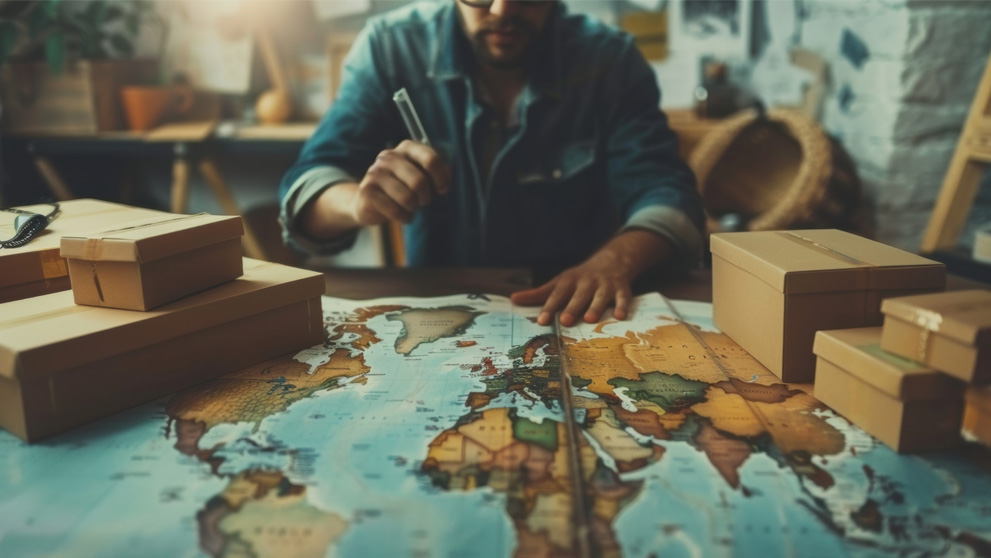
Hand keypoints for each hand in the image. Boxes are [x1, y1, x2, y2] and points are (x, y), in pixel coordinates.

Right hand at [351, 140, 450, 225]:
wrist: (368, 201)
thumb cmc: (403, 187)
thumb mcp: (421, 175)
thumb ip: (436, 174)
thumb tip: (444, 183)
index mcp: (406, 148)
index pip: (430, 159)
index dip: (441, 178)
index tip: (443, 189)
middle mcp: (389, 156)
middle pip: (419, 181)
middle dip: (425, 197)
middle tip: (423, 201)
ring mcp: (375, 172)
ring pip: (407, 198)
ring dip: (413, 208)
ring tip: (410, 206)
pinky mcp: (367, 190)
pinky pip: (395, 210)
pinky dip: (404, 217)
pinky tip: (403, 215)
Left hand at [510, 230, 674, 326]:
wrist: (612, 261)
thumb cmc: (579, 279)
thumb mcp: (559, 283)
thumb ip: (538, 294)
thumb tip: (513, 300)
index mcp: (569, 281)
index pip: (557, 294)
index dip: (548, 307)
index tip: (541, 321)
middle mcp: (586, 282)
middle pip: (578, 296)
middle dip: (571, 307)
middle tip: (564, 321)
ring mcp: (605, 285)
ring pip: (600, 296)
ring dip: (595, 307)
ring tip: (590, 320)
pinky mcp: (621, 289)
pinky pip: (623, 298)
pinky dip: (623, 306)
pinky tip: (621, 317)